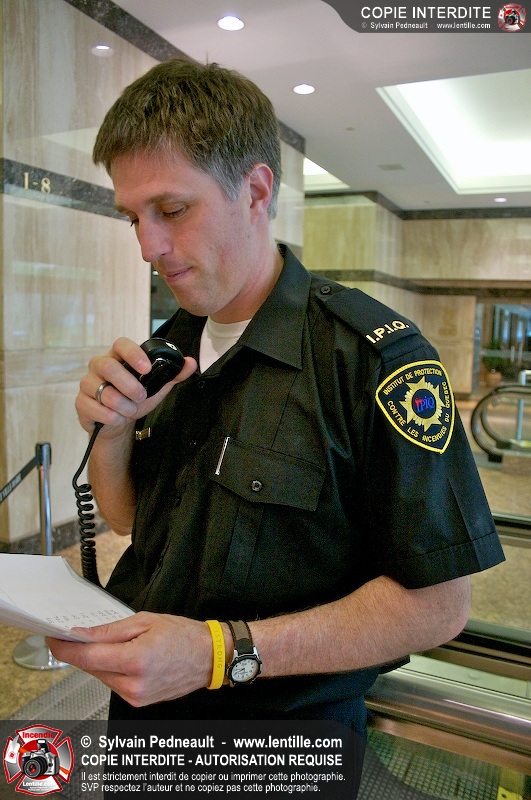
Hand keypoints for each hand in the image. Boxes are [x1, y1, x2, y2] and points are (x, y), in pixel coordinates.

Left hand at [46, 612, 212, 706]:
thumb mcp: (146, 621)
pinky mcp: (138, 701)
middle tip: (75, 634)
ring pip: (101, 676)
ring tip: (107, 643)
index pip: (87, 657)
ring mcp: (135, 696)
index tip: (53, 638)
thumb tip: (83, 633)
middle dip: (81, 651)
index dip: (65, 648)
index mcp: (135, 660)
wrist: (209, 658)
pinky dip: (110, 669)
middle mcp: (133, 684)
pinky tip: (119, 657)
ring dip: (97, 660)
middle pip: (91, 667)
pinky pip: (113, 683)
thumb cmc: (184, 636)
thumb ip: (111, 630)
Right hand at [76, 337, 196, 434]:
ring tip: (130, 410)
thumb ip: (173, 375)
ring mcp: (87, 384)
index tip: (147, 368)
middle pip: (108, 366)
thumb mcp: (156, 387)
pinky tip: (116, 418)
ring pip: (101, 391)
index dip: (133, 354)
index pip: (120, 344)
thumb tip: (190, 363)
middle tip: (141, 396)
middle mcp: (99, 366)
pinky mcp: (81, 402)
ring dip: (122, 404)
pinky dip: (110, 417)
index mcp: (118, 357)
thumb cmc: (135, 398)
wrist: (118, 422)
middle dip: (128, 384)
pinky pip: (93, 408)